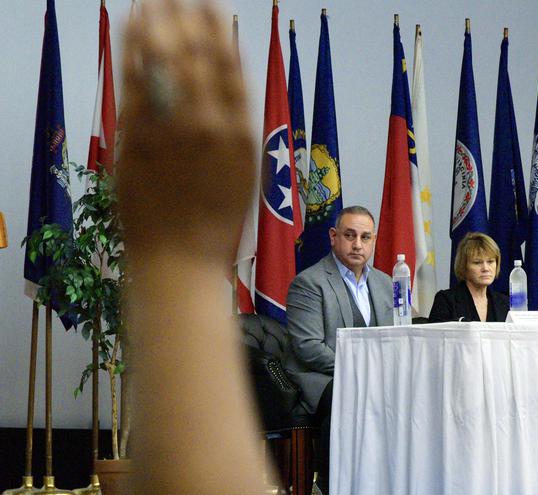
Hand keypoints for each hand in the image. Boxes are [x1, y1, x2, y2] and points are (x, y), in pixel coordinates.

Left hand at [117, 0, 253, 266]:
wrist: (180, 261)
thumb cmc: (215, 226)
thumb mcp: (243, 177)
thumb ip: (234, 132)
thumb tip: (224, 93)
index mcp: (243, 136)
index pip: (232, 68)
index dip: (218, 32)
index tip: (210, 6)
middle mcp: (210, 126)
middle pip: (198, 58)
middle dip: (187, 20)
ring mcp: (172, 132)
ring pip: (165, 64)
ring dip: (158, 27)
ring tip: (152, 4)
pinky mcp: (137, 140)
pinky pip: (135, 85)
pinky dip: (133, 53)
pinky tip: (131, 31)